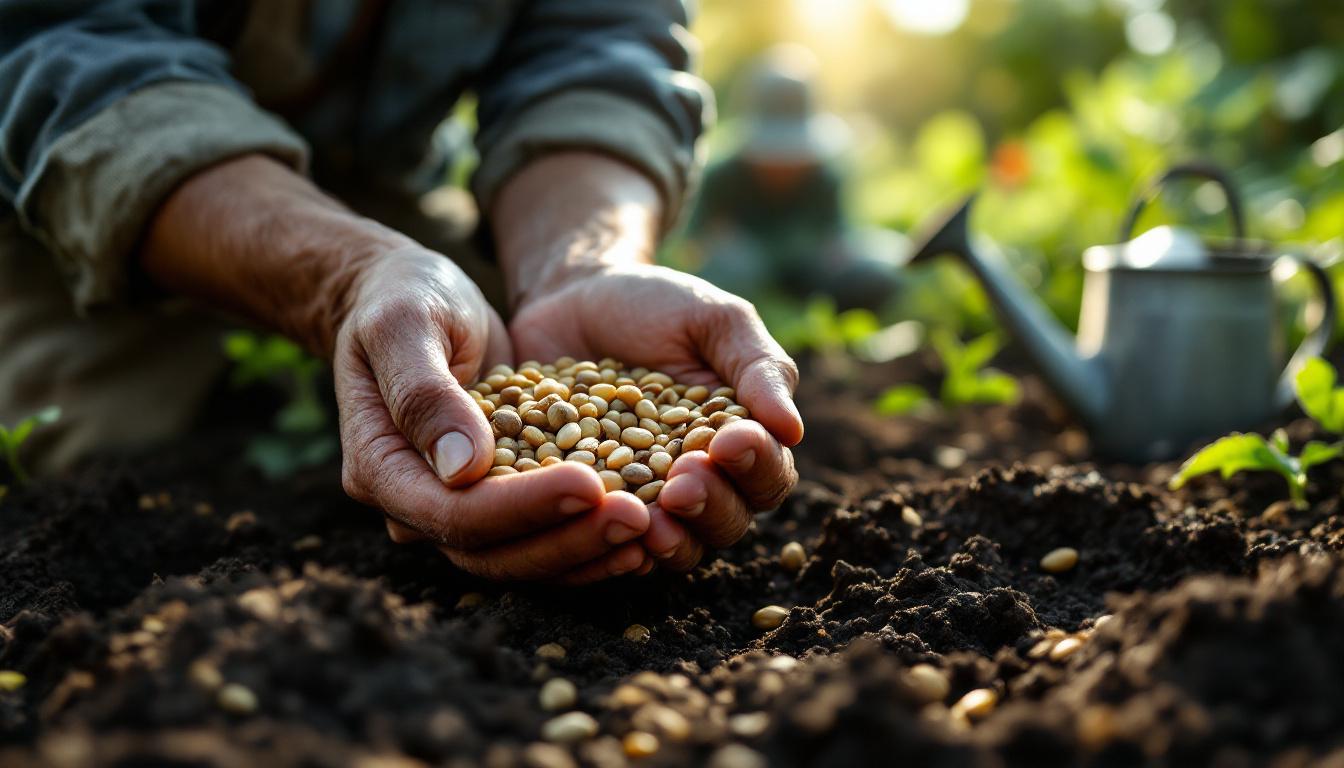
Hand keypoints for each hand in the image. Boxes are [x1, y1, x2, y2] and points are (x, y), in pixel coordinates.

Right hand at [143, 155, 651, 583]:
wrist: (410, 296)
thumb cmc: (402, 297)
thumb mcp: (404, 324)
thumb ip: (425, 392)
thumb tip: (463, 469)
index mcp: (380, 466)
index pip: (453, 514)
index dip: (523, 508)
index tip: (589, 484)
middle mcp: (413, 501)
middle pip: (490, 551)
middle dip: (566, 539)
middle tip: (639, 518)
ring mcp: (454, 505)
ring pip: (519, 556)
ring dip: (586, 551)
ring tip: (651, 531)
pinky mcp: (495, 496)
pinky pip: (539, 534)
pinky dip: (587, 536)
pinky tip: (644, 527)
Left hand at [495, 153, 802, 573]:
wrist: (573, 298)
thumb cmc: (657, 305)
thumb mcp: (714, 320)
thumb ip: (758, 368)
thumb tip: (793, 429)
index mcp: (742, 440)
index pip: (768, 473)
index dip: (756, 466)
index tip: (730, 442)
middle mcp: (702, 481)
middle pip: (726, 520)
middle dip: (710, 506)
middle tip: (681, 483)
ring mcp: (646, 499)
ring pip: (676, 544)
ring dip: (670, 538)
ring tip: (649, 523)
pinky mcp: (593, 504)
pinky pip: (610, 542)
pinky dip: (610, 543)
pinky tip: (597, 527)